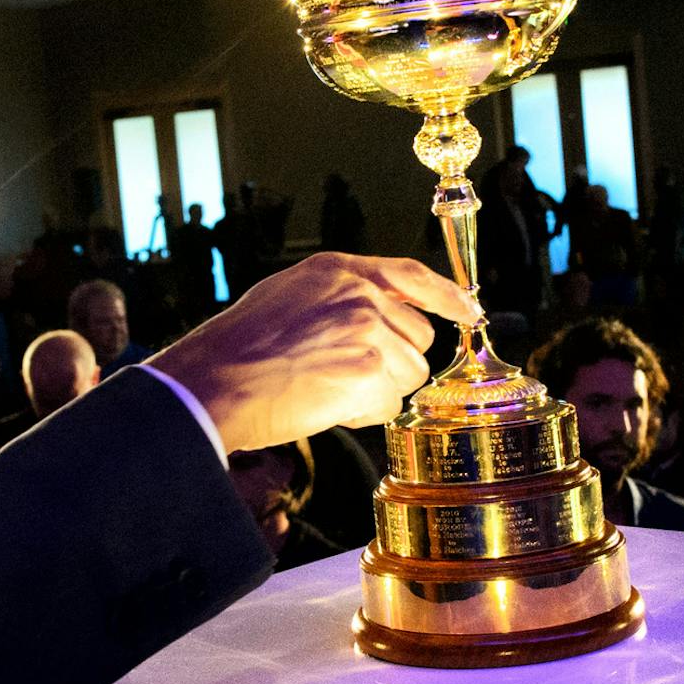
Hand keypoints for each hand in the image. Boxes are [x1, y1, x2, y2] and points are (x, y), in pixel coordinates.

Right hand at [147, 253, 479, 455]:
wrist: (214, 380)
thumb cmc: (237, 348)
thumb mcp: (287, 296)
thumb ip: (336, 297)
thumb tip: (377, 316)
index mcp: (338, 270)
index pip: (411, 276)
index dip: (447, 296)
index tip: (469, 311)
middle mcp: (359, 293)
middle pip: (417, 337)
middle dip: (392, 363)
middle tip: (342, 374)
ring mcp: (368, 330)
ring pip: (408, 375)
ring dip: (376, 392)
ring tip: (324, 388)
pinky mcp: (369, 371)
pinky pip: (389, 405)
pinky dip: (362, 413)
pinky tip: (324, 404)